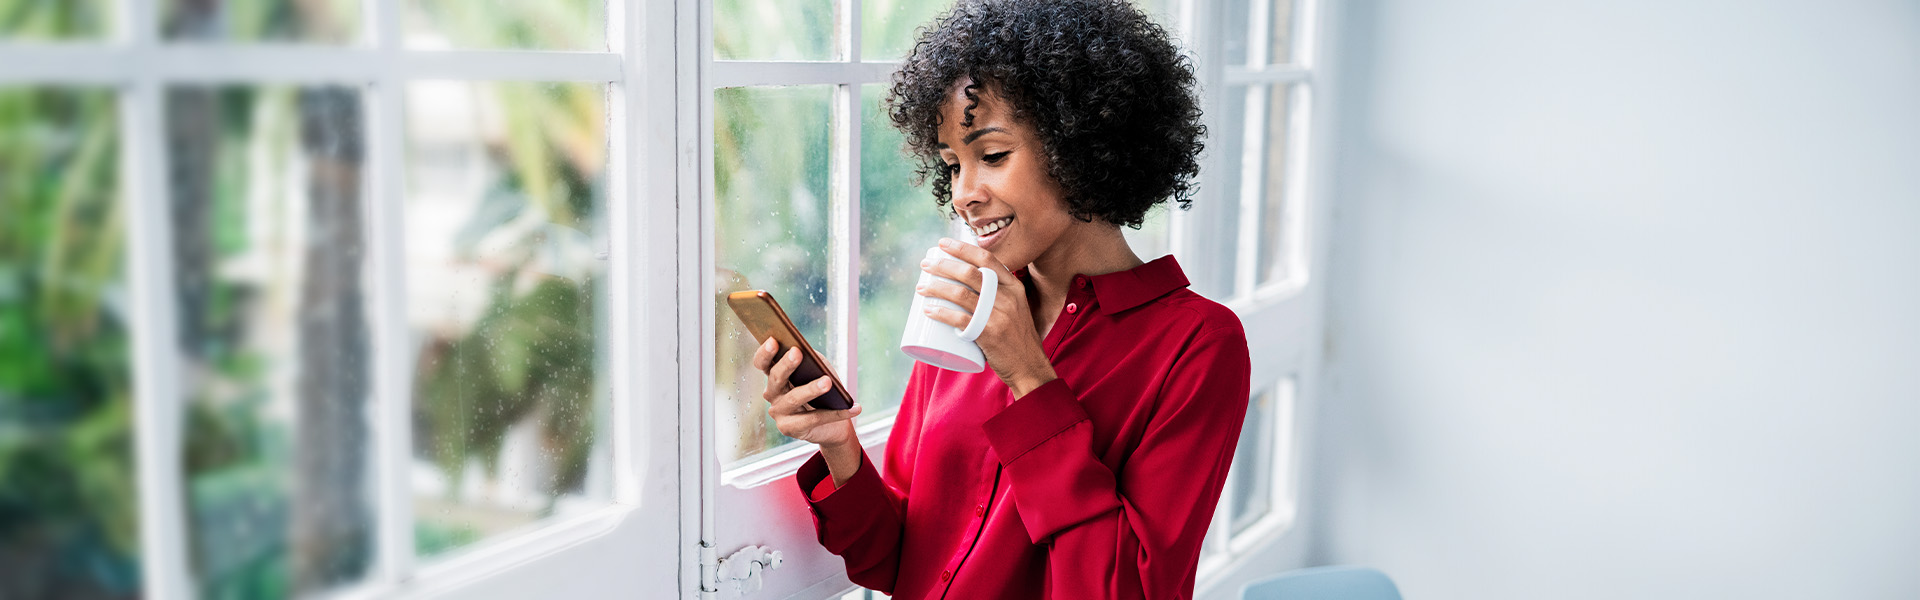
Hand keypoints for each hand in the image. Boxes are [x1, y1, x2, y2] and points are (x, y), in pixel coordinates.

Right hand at [751, 337, 860, 447]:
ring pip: (794, 399)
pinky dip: (837, 413)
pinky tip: (854, 407)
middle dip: (786, 364)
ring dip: (811, 389)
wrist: (832, 425)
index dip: (765, 352)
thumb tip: (809, 353)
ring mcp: (779, 413)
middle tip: (797, 352)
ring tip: (827, 382)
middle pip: (776, 378)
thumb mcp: (819, 371)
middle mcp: (772, 394)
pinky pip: (814, 419)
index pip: (762, 363)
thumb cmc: (824, 392)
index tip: (773, 340)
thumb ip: (812, 360)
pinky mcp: (790, 429)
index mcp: (775, 376)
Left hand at [917, 238, 1058, 396]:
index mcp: (1014, 287)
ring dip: (936, 288)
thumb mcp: (1016, 308)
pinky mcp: (988, 334)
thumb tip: (967, 282)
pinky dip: (941, 313)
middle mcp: (1007, 297)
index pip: (986, 259)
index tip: (942, 244)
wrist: (1029, 366)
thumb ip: (998, 294)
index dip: (962, 248)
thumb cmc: (1017, 337)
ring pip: (960, 294)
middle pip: (969, 273)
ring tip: (921, 288)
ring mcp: (998, 315)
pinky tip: (928, 310)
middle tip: (925, 266)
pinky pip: (960, 319)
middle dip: (942, 265)